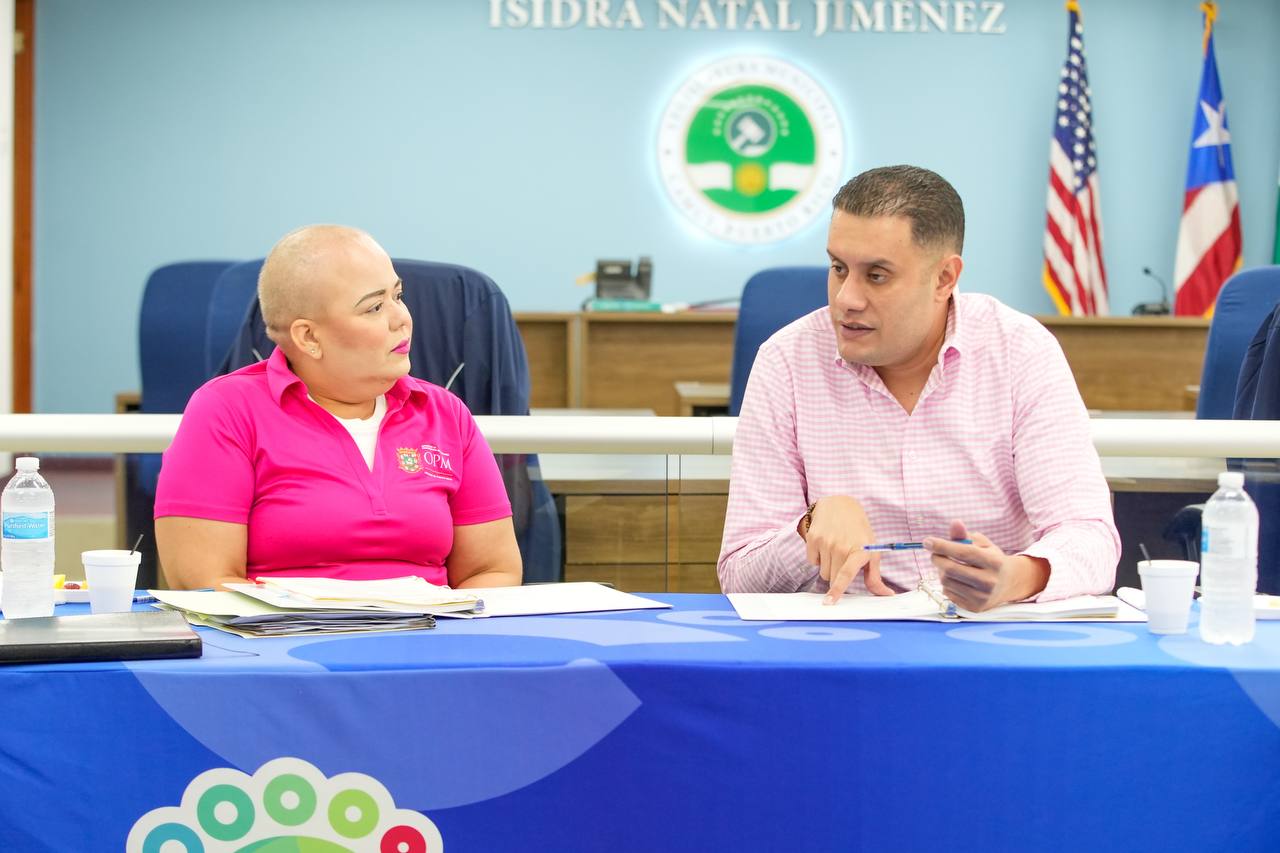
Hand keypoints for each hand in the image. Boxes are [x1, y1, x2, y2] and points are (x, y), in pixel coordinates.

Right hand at [802, 496, 892, 603]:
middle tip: (844, 562)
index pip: (846, 574)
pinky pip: (812, 561)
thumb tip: (886, 595)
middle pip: (832, 578)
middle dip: (837, 576)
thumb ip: (875, 576)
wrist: (840, 505)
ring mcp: (825, 541)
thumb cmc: (859, 531)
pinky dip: (818, 558)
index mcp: (859, 550)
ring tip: (836, 552)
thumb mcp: (872, 551)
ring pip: (823, 571)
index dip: (837, 590)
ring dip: (828, 567)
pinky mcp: (812, 538)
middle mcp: (841, 545)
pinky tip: (826, 547)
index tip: (829, 602)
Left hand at [924, 520, 1048, 611]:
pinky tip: (956, 580)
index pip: (963, 552)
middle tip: (934, 554)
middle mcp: (989, 581)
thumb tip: (955, 523)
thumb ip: (965, 535)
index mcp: (994, 562)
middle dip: (937, 558)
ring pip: (946, 582)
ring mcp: (982, 597)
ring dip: (942, 572)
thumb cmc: (991, 559)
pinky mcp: (974, 608)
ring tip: (950, 567)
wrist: (1008, 584)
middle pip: (951, 569)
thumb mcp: (982, 544)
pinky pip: (948, 593)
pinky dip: (947, 584)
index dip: (942, 546)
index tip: (927, 541)